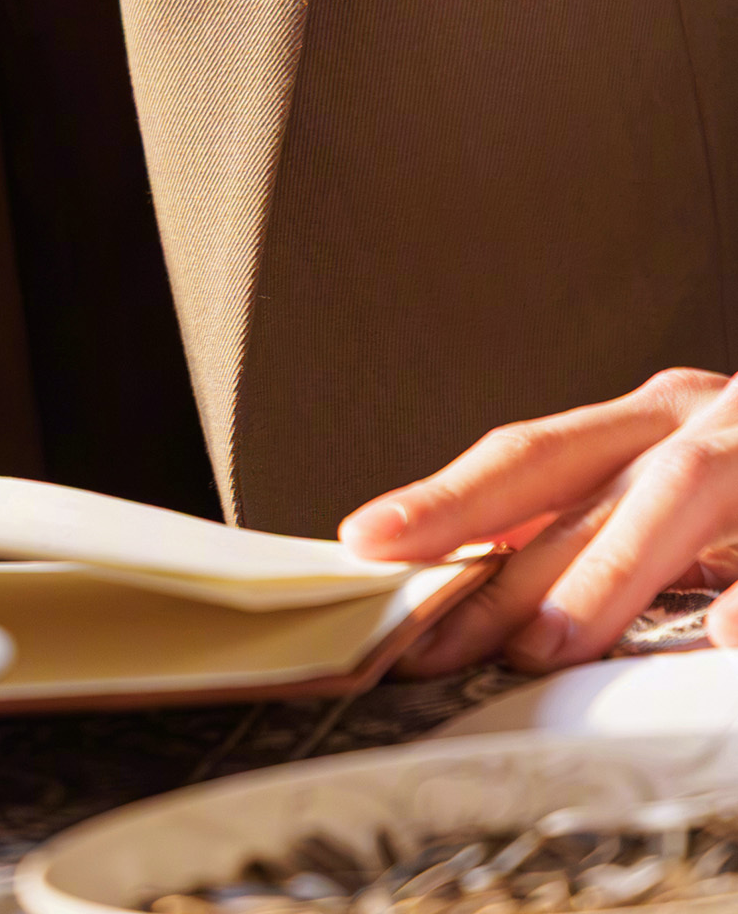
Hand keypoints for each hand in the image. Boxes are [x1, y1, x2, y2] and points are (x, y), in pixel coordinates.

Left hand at [341, 366, 737, 674]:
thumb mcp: (691, 488)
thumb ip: (611, 529)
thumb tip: (503, 606)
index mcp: (657, 420)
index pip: (532, 458)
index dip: (446, 501)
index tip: (364, 552)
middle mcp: (704, 420)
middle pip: (583, 474)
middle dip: (499, 560)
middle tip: (428, 639)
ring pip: (682, 492)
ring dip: (612, 571)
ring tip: (550, 646)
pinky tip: (727, 646)